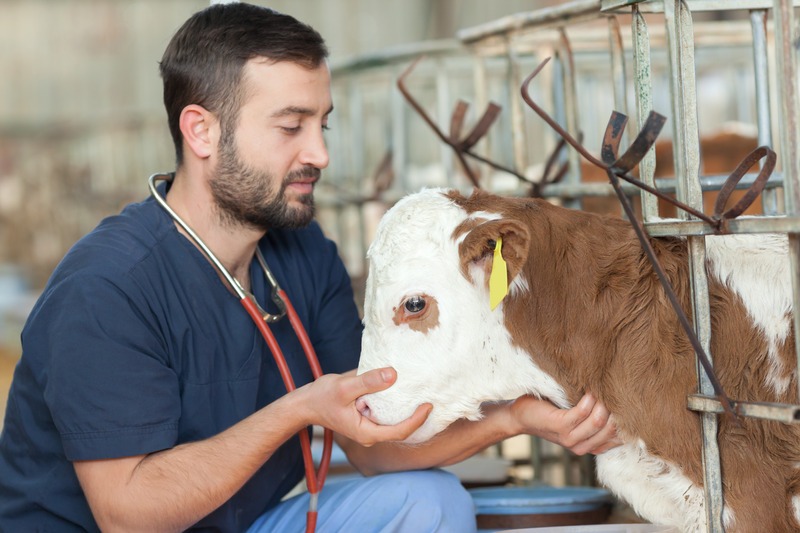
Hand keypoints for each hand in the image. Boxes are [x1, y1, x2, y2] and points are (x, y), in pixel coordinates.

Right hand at [297, 367, 430, 446]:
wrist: (306, 403)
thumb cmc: (322, 397)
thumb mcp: (345, 386)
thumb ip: (369, 381)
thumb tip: (393, 374)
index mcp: (366, 432)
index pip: (399, 431)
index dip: (417, 420)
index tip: (428, 405)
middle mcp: (370, 434)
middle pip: (401, 429)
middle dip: (416, 416)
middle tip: (431, 397)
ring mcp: (369, 427)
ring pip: (394, 422)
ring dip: (408, 410)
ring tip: (422, 393)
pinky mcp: (367, 419)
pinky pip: (386, 415)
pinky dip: (397, 405)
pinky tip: (404, 391)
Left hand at [509, 393, 620, 454]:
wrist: (521, 417)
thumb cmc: (551, 412)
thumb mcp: (577, 419)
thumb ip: (596, 417)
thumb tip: (620, 401)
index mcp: (591, 446)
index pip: (619, 437)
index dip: (627, 420)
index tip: (630, 401)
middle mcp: (583, 447)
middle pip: (612, 429)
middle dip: (617, 409)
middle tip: (617, 389)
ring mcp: (571, 439)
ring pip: (599, 421)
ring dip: (603, 402)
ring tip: (603, 386)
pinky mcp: (560, 427)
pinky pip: (582, 412)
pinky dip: (589, 400)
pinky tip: (589, 389)